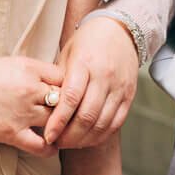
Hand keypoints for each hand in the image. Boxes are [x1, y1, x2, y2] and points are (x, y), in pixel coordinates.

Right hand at [0, 56, 63, 156]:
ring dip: (60, 128)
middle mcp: (29, 88)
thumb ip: (30, 72)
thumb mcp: (6, 64)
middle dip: (66, 108)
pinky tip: (51, 148)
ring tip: (61, 133)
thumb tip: (49, 81)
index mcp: (28, 67)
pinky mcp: (11, 132)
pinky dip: (50, 149)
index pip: (62, 77)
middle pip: (64, 99)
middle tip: (67, 116)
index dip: (66, 87)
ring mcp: (22, 111)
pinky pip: (41, 145)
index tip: (63, 95)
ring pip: (56, 122)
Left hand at [44, 17, 140, 148]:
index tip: (48, 135)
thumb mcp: (68, 54)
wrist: (120, 30)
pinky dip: (101, 135)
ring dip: (84, 139)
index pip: (71, 98)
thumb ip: (59, 80)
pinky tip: (88, 139)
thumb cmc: (88, 42)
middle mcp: (104, 76)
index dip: (58, 121)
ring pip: (102, 123)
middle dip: (69, 136)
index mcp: (85, 63)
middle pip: (87, 115)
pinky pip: (116, 123)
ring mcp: (119, 87)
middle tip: (56, 143)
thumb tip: (45, 108)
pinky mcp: (129, 95)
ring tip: (69, 143)